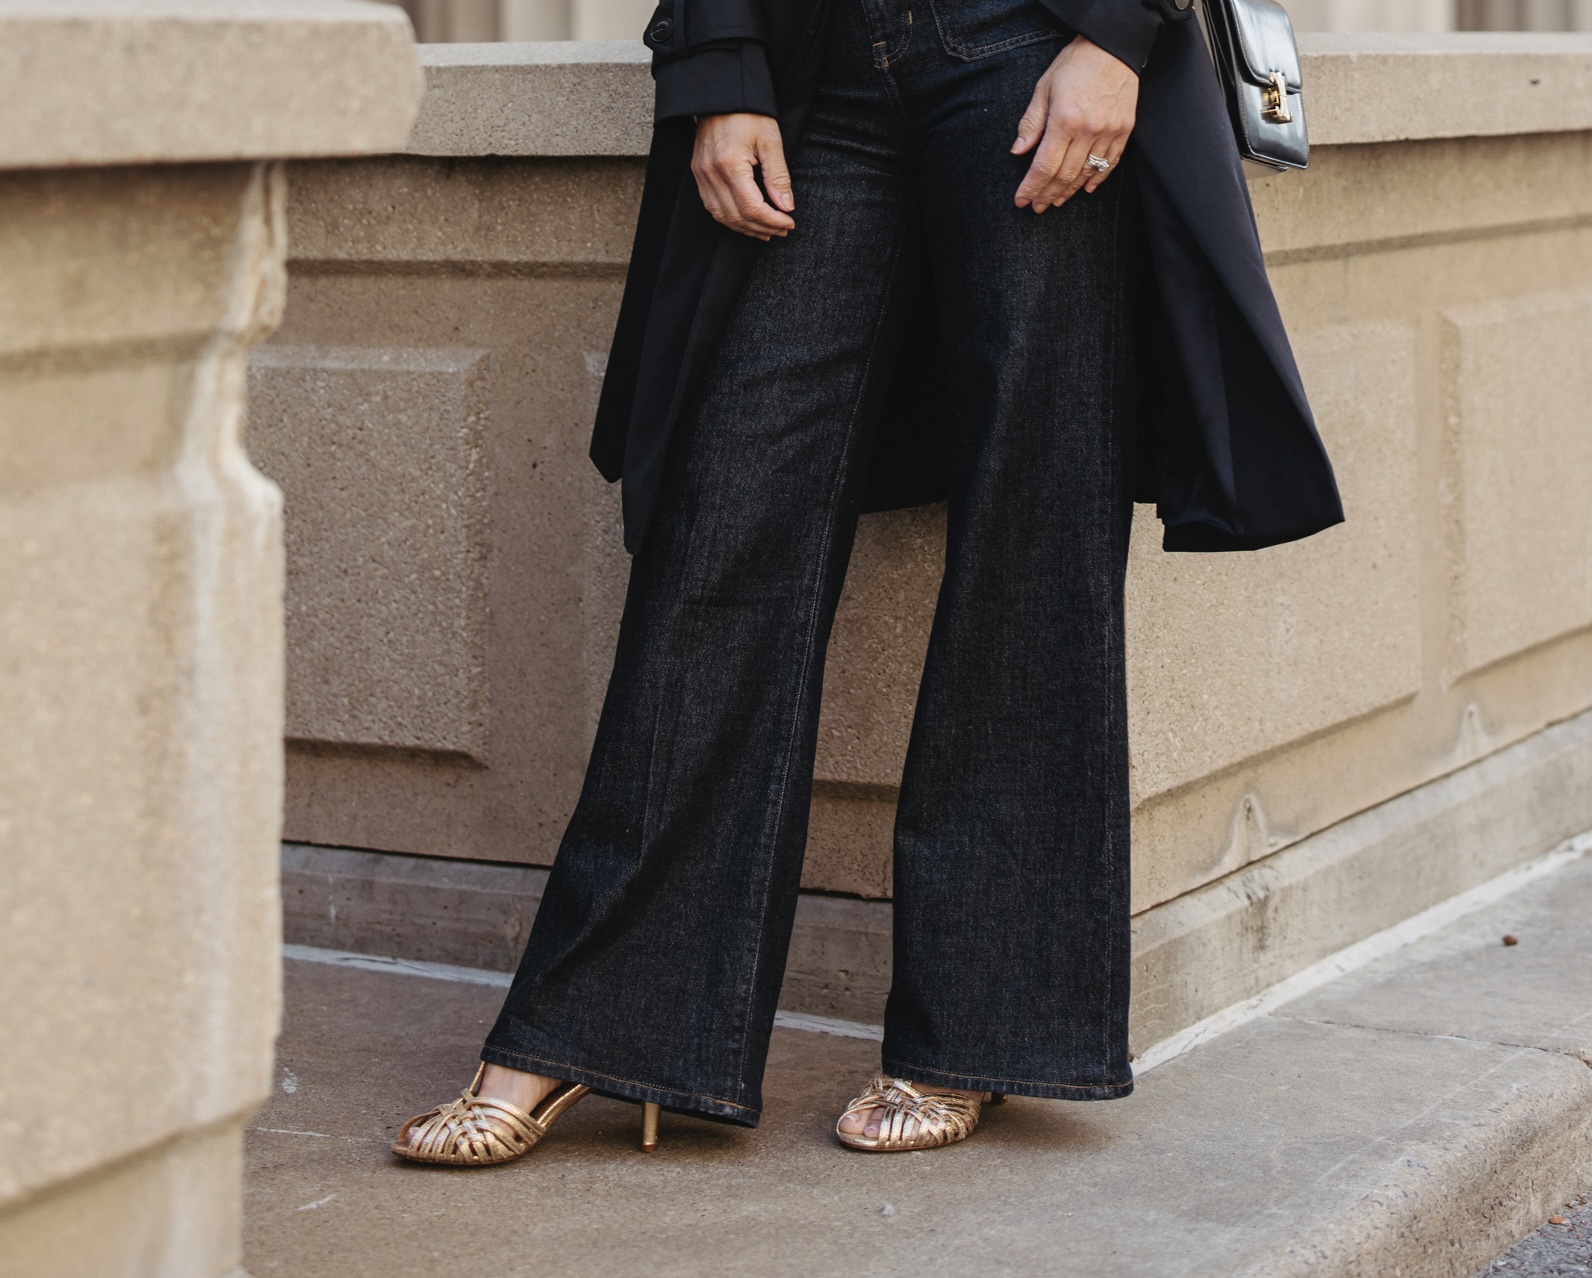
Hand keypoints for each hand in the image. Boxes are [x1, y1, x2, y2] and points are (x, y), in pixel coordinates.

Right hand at [692, 113, 795, 239]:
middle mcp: (711, 174)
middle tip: (782, 229)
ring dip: (747, 228)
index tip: (789, 222)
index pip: (752, 208)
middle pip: (737, 217)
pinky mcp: (698, 174)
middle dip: (762, 228)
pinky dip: (731, 219)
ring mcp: (701, 176)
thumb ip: (778, 176)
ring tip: (767, 231)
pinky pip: (713, 207)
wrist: (720, 95)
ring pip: (723, 217)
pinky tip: (747, 220)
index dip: (772, 221)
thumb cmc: (748, 113)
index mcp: (730, 165)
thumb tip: (786, 207)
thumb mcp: (770, 141)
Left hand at [1011, 37, 1138, 212]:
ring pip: (1087, 173)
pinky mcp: (1125, 129)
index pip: (1044, 166)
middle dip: (1047, 194)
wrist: (1113, 46)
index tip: (1021, 201)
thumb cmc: (1074, 64)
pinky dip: (1097, 179)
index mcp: (1064, 120)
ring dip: (1069, 191)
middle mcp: (1088, 130)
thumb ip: (1031, 122)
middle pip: (1065, 175)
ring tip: (1056, 201)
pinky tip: (1085, 188)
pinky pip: (1110, 163)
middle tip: (1037, 206)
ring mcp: (1109, 131)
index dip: (1031, 187)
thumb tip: (1018, 151)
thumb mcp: (1044, 88)